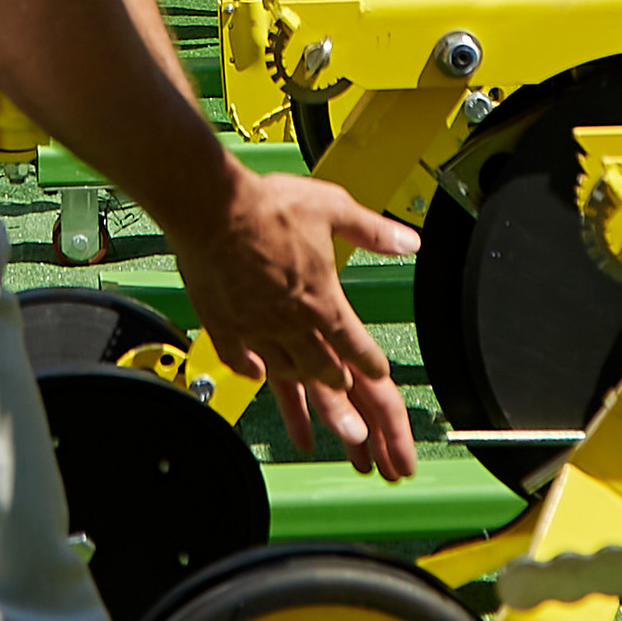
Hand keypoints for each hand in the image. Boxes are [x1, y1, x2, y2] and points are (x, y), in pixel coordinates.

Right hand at [166, 168, 420, 481]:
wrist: (213, 209)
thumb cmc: (268, 207)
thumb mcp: (333, 209)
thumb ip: (372, 231)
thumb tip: (408, 241)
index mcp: (322, 300)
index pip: (355, 344)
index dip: (371, 363)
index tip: (379, 375)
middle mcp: (291, 323)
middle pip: (323, 371)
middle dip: (341, 393)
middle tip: (352, 413)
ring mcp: (256, 328)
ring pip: (285, 372)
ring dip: (302, 393)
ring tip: (311, 412)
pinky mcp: (223, 325)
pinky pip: (240, 361)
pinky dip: (252, 371)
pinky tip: (256, 376)